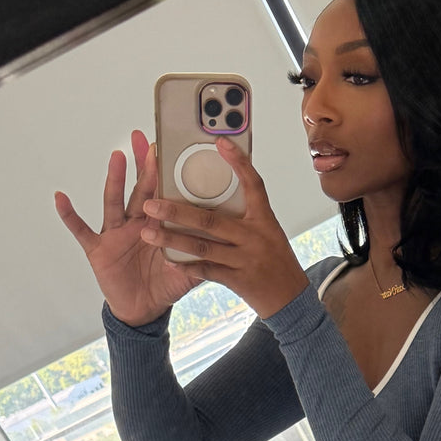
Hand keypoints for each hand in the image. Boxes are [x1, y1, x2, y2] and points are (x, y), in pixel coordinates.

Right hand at [54, 130, 202, 326]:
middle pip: (140, 190)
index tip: (169, 149)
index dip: (164, 173)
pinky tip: (61, 198)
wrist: (143, 310)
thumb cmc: (163, 285)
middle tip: (144, 139)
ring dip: (115, 180)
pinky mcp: (98, 249)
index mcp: (158, 226)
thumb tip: (230, 246)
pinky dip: (70, 216)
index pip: (163, 194)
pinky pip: (82, 230)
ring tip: (118, 156)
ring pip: (115, 202)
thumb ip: (204, 257)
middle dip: (142, 164)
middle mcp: (136, 224)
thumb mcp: (188, 271)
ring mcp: (116, 234)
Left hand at [139, 137, 310, 319]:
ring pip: (203, 246)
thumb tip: (219, 191)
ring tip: (149, 233)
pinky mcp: (238, 280)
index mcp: (264, 220)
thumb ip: (246, 213)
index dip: (239, 163)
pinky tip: (169, 260)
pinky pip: (207, 272)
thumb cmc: (277, 261)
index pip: (253, 185)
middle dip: (177, 211)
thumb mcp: (268, 232)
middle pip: (212, 220)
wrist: (291, 299)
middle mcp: (254, 237)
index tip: (221, 142)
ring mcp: (246, 260)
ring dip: (173, 239)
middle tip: (151, 203)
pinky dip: (187, 266)